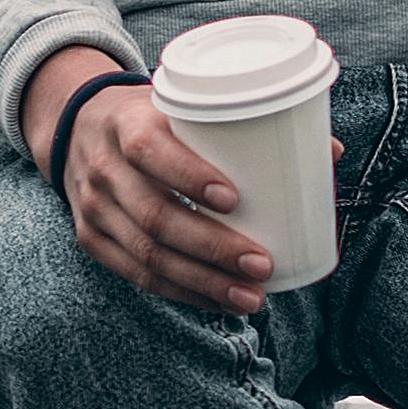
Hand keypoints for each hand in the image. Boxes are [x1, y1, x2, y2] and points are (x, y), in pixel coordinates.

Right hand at [28, 42, 271, 316]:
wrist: (77, 126)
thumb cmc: (153, 118)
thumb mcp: (182, 107)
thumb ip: (248, 126)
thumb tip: (330, 151)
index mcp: (127, 125)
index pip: (150, 151)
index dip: (189, 177)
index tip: (235, 199)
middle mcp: (104, 168)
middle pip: (155, 217)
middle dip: (213, 248)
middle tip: (262, 264)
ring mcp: (93, 207)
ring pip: (146, 254)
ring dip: (202, 282)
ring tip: (250, 296)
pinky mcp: (92, 238)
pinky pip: (135, 274)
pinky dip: (180, 292)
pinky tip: (217, 302)